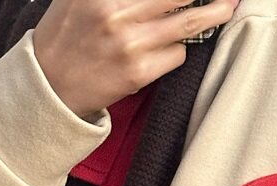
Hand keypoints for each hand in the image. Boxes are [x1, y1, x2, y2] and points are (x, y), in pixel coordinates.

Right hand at [33, 0, 239, 117]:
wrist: (49, 86)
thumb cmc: (65, 36)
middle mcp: (115, 11)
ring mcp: (129, 43)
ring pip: (185, 24)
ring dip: (211, 15)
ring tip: (227, 6)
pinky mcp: (138, 73)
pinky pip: (176, 55)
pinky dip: (177, 50)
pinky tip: (164, 49)